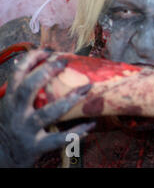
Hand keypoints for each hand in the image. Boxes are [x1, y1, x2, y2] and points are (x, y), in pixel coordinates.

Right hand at [0, 50, 94, 167]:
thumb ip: (23, 90)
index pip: (17, 74)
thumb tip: (42, 66)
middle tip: (64, 62)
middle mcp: (16, 113)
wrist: (2, 158)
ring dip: (70, 100)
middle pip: (29, 88)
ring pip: (48, 112)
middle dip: (46, 72)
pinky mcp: (36, 146)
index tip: (47, 50)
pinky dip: (77, 132)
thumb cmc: (11, 126)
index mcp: (10, 100)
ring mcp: (26, 130)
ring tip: (87, 88)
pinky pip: (59, 138)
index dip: (31, 59)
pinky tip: (91, 124)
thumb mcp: (11, 106)